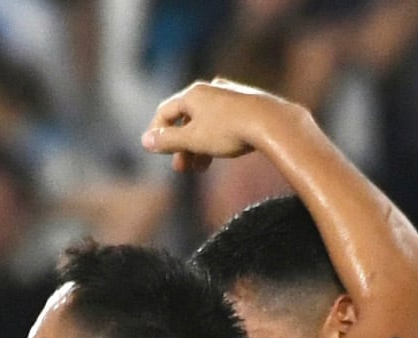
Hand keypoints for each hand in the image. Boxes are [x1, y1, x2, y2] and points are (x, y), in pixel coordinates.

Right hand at [140, 78, 306, 172]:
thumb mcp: (193, 139)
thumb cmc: (229, 130)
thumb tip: (145, 141)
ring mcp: (228, 95)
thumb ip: (168, 141)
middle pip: (185, 119)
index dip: (157, 133)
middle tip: (181, 168)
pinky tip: (218, 155)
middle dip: (180, 146)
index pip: (165, 112)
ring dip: (197, 147)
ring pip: (204, 123)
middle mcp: (209, 89)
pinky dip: (214, 139)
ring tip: (200, 168)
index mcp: (192, 94)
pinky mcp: (244, 104)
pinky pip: (221, 122)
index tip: (157, 152)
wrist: (272, 123)